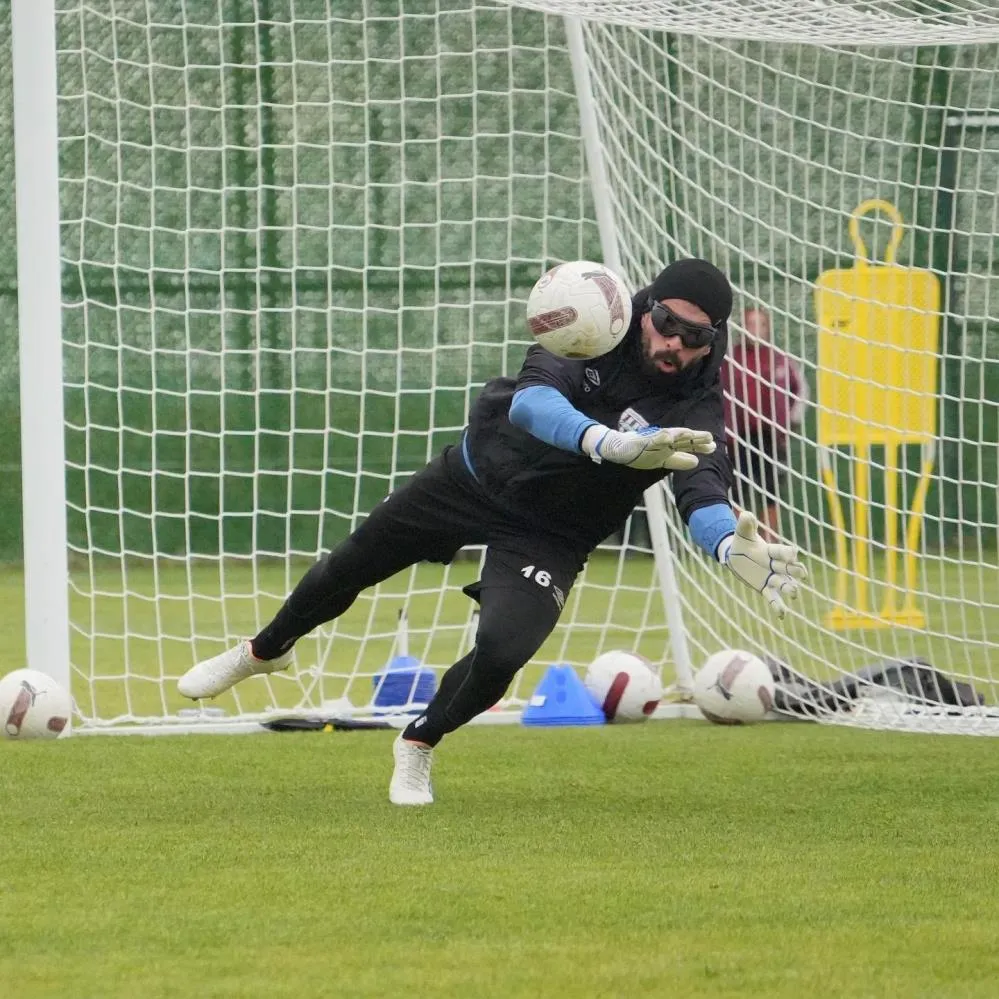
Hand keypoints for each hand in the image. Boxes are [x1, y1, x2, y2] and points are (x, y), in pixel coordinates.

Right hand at [581, 425, 715, 470]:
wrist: (617, 449)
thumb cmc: (640, 452)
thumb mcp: (662, 459)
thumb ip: (678, 460)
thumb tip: (696, 462)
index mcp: (669, 446)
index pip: (687, 446)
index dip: (700, 446)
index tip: (714, 446)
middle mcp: (662, 442)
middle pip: (681, 440)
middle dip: (694, 439)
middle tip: (709, 438)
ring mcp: (651, 441)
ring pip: (668, 436)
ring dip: (679, 435)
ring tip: (691, 434)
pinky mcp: (640, 441)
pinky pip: (651, 440)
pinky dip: (659, 438)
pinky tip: (668, 437)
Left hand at [718, 511, 806, 618]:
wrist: (736, 555)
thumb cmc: (742, 542)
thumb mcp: (742, 533)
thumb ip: (745, 524)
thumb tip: (745, 514)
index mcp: (771, 551)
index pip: (782, 552)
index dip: (788, 553)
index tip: (794, 554)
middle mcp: (775, 565)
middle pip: (789, 569)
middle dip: (795, 571)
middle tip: (802, 574)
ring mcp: (772, 578)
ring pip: (784, 584)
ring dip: (790, 589)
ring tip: (794, 594)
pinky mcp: (765, 588)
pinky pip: (773, 599)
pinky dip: (778, 607)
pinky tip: (783, 616)